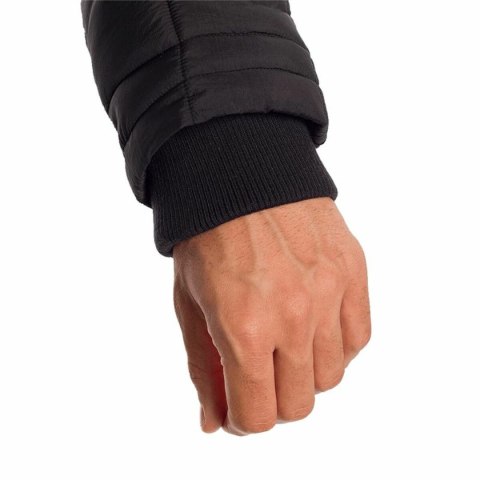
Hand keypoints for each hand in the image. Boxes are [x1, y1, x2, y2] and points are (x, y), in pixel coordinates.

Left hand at [172, 197, 370, 434]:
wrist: (239, 175)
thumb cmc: (207, 238)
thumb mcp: (190, 306)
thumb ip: (203, 370)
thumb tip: (213, 423)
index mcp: (243, 328)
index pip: (259, 415)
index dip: (246, 419)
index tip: (241, 406)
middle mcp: (293, 317)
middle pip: (298, 405)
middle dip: (273, 399)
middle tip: (259, 373)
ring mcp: (328, 293)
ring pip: (330, 377)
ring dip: (303, 372)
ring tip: (284, 342)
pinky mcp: (352, 272)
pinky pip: (357, 339)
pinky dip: (336, 345)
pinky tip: (313, 325)